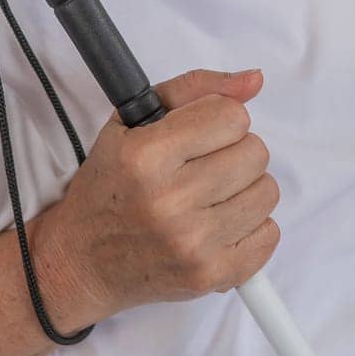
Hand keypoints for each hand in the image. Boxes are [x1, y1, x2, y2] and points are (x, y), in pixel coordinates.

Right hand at [43, 67, 279, 325]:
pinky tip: (219, 221)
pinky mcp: (211, 276)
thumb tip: (255, 79)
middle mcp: (171, 201)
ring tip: (212, 193)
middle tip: (205, 163)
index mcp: (147, 156)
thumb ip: (195, 89)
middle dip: (235, 150)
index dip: (221, 118)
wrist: (85, 259)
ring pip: (267, 192)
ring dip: (245, 187)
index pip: (232, 117)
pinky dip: (251, 225)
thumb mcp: (133, 120)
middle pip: (255, 153)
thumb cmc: (110, 184)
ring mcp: (193, 244)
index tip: (203, 132)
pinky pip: (269, 236)